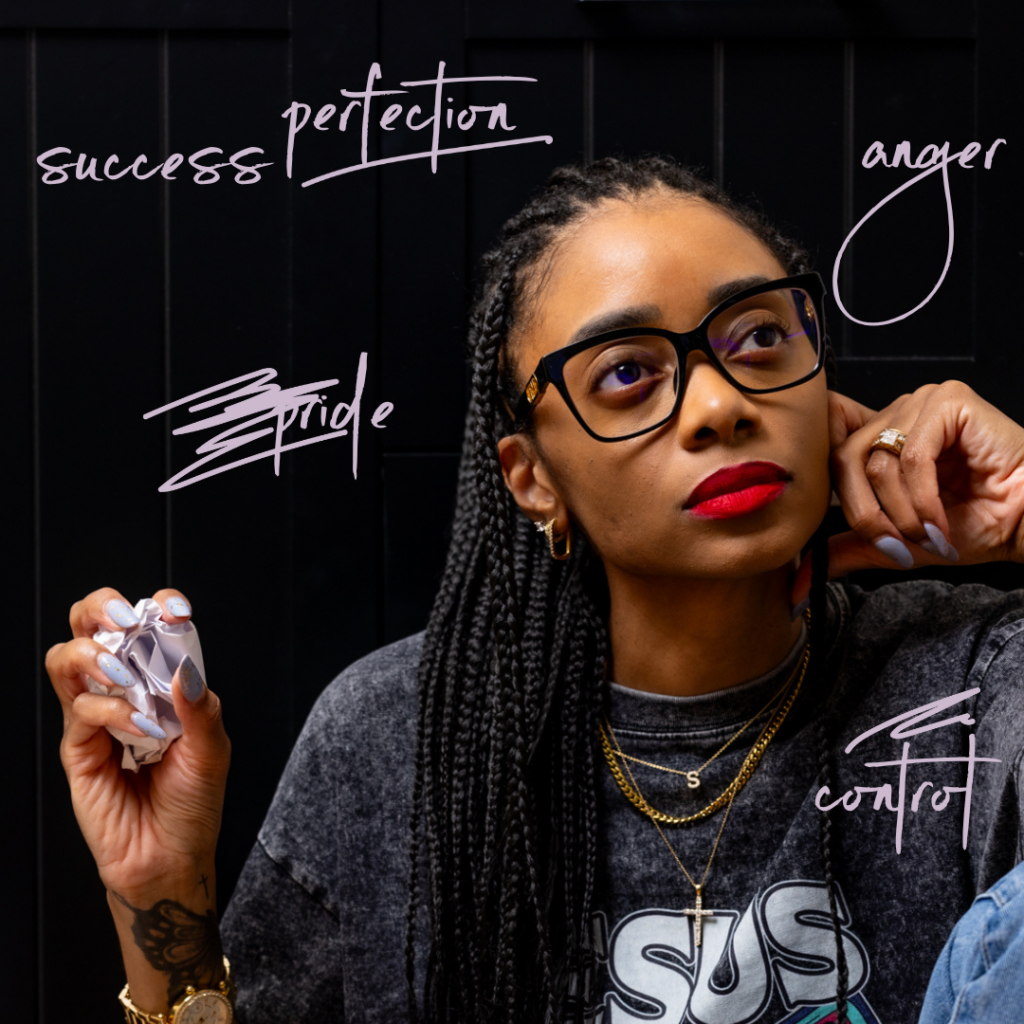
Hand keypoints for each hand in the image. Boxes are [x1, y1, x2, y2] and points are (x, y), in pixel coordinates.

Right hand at [45, 588, 229, 901]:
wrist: (172, 857)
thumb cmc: (193, 804)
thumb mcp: (213, 750)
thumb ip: (201, 707)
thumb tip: (186, 667)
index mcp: (161, 683)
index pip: (150, 628)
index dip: (158, 608)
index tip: (176, 610)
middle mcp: (125, 692)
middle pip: (92, 627)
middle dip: (102, 608)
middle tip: (126, 620)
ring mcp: (97, 717)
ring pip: (69, 659)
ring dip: (94, 654)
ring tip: (124, 674)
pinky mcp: (77, 747)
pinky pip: (80, 710)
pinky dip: (110, 712)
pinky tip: (138, 730)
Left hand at [792, 382, 1023, 604]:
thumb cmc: (977, 524)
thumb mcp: (897, 541)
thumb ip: (850, 548)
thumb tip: (797, 581)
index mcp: (880, 436)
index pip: (827, 440)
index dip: (823, 473)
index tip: (849, 518)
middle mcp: (896, 414)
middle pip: (844, 459)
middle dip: (866, 515)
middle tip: (895, 548)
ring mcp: (921, 402)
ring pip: (877, 462)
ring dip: (900, 513)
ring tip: (927, 537)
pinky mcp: (949, 401)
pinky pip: (912, 456)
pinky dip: (921, 498)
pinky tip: (939, 522)